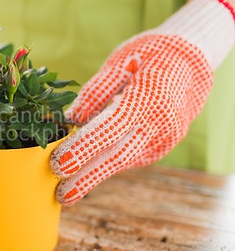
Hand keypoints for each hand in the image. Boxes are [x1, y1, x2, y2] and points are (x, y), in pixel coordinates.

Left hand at [50, 0, 234, 205]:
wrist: (192, 62)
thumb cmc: (150, 55)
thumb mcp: (120, 62)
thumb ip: (95, 92)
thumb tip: (69, 119)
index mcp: (147, 98)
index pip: (110, 128)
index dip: (83, 147)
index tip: (58, 164)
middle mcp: (159, 124)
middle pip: (119, 156)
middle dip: (88, 177)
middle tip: (62, 195)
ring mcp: (164, 138)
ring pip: (124, 161)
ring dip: (94, 175)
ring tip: (66, 190)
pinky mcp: (162, 145)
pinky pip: (130, 156)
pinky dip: (107, 163)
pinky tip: (87, 170)